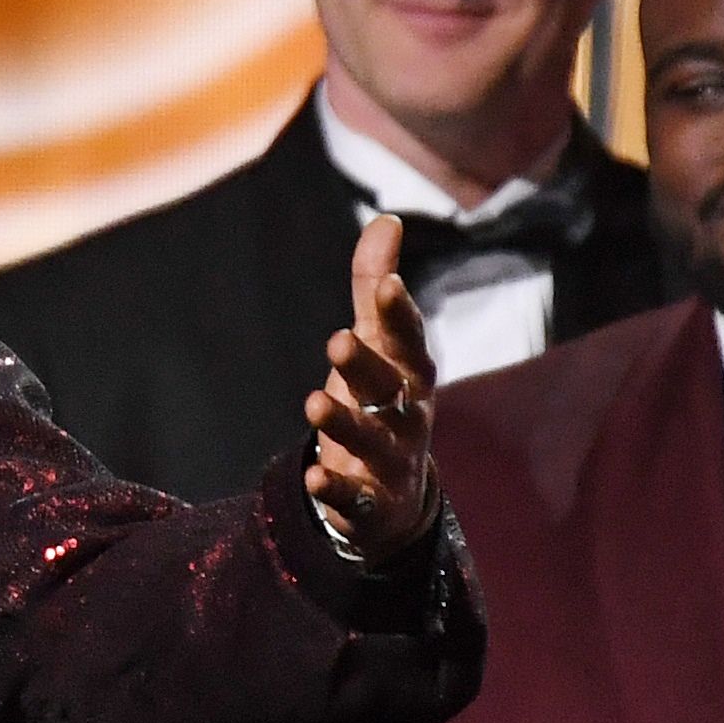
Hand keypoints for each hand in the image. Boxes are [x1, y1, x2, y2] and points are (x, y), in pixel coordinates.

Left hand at [302, 216, 440, 557]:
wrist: (393, 495)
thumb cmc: (380, 401)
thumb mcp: (378, 345)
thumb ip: (373, 286)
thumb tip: (386, 219)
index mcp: (409, 373)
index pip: (409, 339)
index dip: (400, 314)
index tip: (387, 285)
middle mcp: (407, 414)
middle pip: (391, 388)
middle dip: (367, 366)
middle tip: (337, 340)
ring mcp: (391, 461)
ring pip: (374, 441)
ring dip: (347, 424)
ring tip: (315, 405)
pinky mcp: (370, 502)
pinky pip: (357, 497)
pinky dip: (337, 489)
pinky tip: (314, 477)